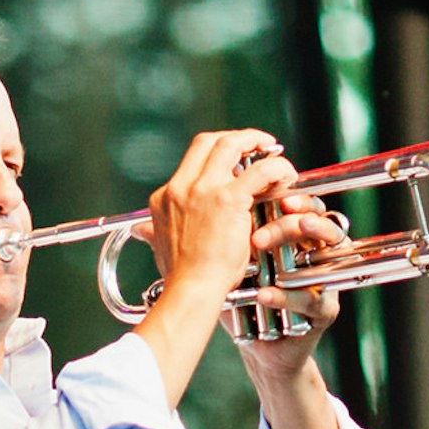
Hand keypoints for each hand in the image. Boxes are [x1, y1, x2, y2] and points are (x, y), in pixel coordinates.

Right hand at [146, 127, 287, 312]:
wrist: (190, 290)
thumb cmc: (182, 277)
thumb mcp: (160, 247)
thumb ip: (154, 233)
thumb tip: (143, 230)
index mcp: (165, 197)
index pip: (191, 161)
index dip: (216, 155)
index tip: (235, 162)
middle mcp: (181, 187)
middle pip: (209, 141)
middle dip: (236, 138)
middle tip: (256, 145)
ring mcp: (203, 190)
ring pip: (231, 144)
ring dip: (255, 141)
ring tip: (273, 151)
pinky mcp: (227, 199)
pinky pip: (259, 169)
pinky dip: (276, 167)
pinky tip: (285, 175)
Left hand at [229, 189, 348, 380]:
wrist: (259, 347)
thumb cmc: (247, 301)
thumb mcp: (233, 265)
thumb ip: (222, 237)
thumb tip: (186, 213)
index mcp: (299, 237)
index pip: (304, 205)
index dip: (292, 198)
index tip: (270, 197)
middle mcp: (317, 253)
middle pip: (319, 221)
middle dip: (292, 221)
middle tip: (258, 235)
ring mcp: (326, 280)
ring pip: (328, 252)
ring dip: (297, 245)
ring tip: (267, 248)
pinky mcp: (325, 310)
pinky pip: (312, 299)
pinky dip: (287, 296)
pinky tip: (264, 295)